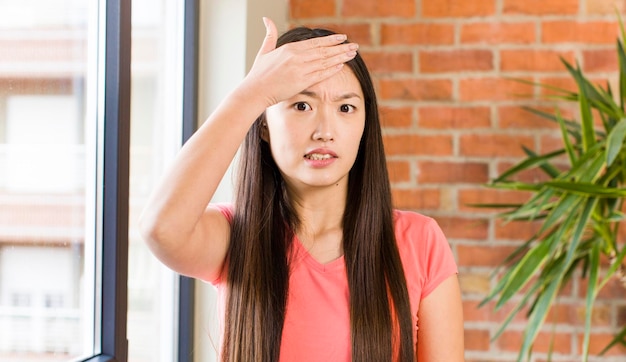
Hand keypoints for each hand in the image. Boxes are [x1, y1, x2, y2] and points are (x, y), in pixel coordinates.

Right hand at [242, 17, 358, 107]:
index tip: (342, 38)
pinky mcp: (301, 82)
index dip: (331, 40)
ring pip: (325, 62)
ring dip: (340, 58)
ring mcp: (300, 70)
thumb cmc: (259, 73)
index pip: (315, 42)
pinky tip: (341, 66)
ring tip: (352, 54)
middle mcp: (297, 57)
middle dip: (341, 48)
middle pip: (324, 51)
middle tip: (354, 46)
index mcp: (290, 49)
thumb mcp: (265, 50)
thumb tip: (266, 19)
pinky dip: (331, 69)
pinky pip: (320, 74)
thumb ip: (270, 34)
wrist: (255, 90)